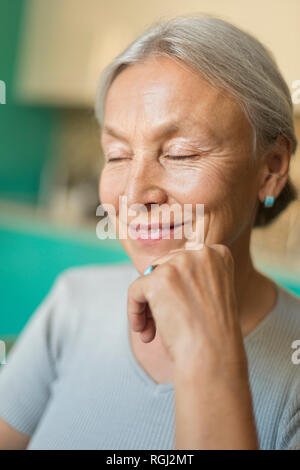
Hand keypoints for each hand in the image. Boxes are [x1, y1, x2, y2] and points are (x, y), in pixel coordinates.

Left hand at [127, 243, 247, 375]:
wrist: (213, 356)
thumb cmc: (213, 334)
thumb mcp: (211, 295)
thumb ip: (191, 277)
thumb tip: (154, 272)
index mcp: (218, 254)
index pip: (183, 261)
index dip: (176, 286)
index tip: (179, 308)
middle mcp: (201, 253)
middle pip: (164, 267)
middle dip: (159, 294)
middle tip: (162, 323)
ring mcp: (179, 264)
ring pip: (149, 279)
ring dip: (147, 305)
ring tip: (152, 331)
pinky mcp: (158, 279)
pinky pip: (135, 290)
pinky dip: (134, 311)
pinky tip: (143, 331)